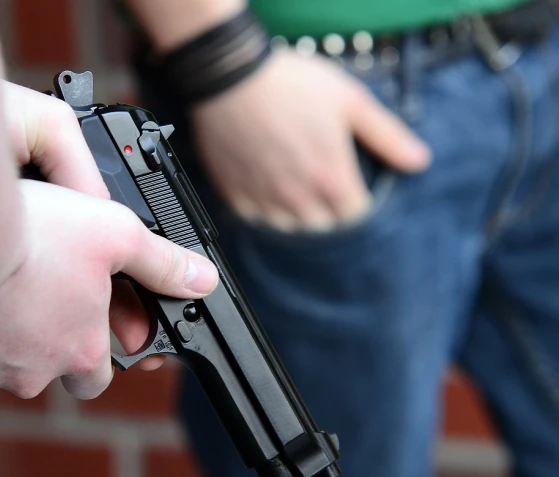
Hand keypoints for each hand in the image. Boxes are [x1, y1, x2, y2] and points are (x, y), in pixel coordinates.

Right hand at [0, 83, 219, 399]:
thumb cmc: (34, 233)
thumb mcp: (115, 235)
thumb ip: (160, 262)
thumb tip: (202, 281)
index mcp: (79, 351)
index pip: (98, 377)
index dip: (95, 353)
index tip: (85, 329)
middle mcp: (31, 373)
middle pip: (44, 371)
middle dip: (42, 345)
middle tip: (32, 299)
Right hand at [190, 48, 432, 231]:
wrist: (231, 75)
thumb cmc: (291, 84)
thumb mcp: (350, 101)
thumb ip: (387, 136)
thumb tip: (419, 161)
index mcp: (330, 178)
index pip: (354, 216)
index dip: (356, 201)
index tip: (350, 186)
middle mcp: (298, 197)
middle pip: (323, 227)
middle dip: (328, 210)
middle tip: (322, 182)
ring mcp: (263, 199)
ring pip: (288, 227)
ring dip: (296, 213)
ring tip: (295, 185)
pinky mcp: (235, 195)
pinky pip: (255, 218)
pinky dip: (263, 208)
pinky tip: (265, 183)